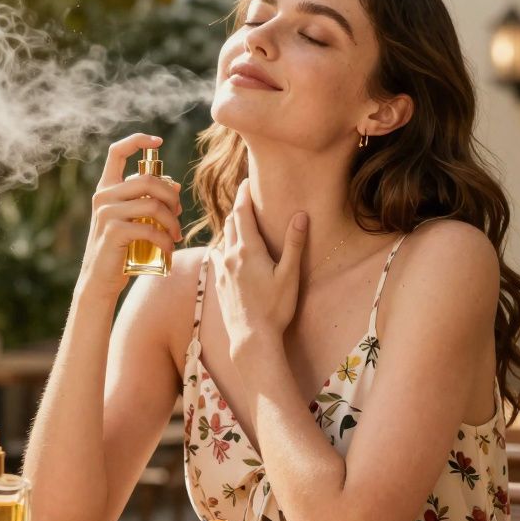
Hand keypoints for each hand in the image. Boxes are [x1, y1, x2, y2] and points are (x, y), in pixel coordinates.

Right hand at [76, 133, 183, 301]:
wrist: (100, 281)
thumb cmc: (120, 250)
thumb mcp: (132, 221)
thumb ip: (148, 201)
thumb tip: (175, 185)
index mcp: (106, 188)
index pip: (117, 152)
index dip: (137, 140)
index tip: (158, 141)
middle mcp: (103, 196)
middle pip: (147, 179)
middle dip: (171, 195)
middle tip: (179, 213)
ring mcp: (107, 213)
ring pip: (153, 204)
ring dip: (172, 220)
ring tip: (177, 235)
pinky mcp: (114, 231)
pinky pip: (149, 228)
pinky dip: (165, 239)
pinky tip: (169, 248)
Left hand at [209, 178, 307, 360]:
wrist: (251, 339)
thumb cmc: (274, 308)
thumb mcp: (290, 275)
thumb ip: (294, 244)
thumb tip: (300, 215)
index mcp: (248, 250)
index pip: (242, 212)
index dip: (244, 194)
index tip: (247, 181)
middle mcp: (230, 256)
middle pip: (230, 222)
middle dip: (238, 207)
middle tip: (246, 196)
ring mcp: (222, 270)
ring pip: (223, 239)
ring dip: (231, 227)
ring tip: (240, 222)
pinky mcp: (218, 284)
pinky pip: (218, 257)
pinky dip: (224, 247)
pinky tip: (228, 251)